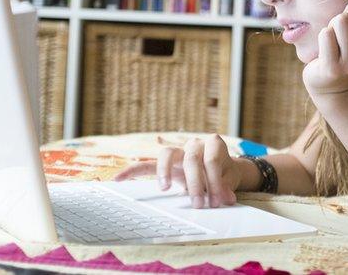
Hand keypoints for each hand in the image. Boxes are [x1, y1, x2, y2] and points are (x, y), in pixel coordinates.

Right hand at [113, 134, 239, 207]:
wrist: (223, 169)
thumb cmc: (225, 173)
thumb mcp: (230, 179)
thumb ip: (227, 187)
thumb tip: (227, 198)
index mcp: (213, 143)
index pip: (212, 160)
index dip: (216, 181)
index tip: (219, 201)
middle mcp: (194, 144)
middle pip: (191, 159)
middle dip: (196, 183)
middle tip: (199, 204)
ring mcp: (178, 152)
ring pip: (166, 154)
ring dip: (164, 171)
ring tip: (164, 188)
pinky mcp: (166, 164)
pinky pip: (146, 165)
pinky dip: (132, 171)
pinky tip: (118, 179)